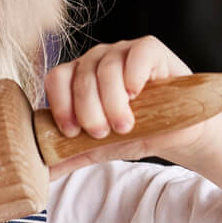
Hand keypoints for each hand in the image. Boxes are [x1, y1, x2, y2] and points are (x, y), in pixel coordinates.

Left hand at [43, 36, 217, 177]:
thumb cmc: (137, 132)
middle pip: (81, 77)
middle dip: (88, 111)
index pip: (57, 79)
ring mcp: (122, 51)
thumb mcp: (101, 147)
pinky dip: (132, 76)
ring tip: (124, 125)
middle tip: (103, 133)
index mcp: (78, 78)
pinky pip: (135, 54)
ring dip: (112, 101)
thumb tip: (43, 173)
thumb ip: (72, 155)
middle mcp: (97, 60)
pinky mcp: (149, 49)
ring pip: (106, 68)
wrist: (178, 132)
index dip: (60, 105)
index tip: (71, 132)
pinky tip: (136, 95)